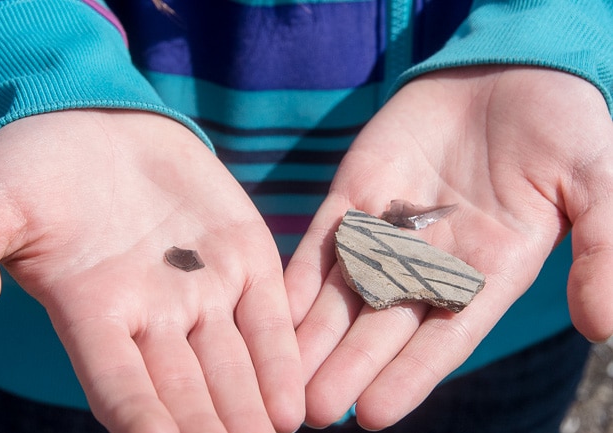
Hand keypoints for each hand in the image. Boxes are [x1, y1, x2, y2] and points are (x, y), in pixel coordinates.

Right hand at [0, 110, 303, 432]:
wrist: (103, 125)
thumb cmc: (39, 168)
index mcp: (94, 312)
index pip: (120, 387)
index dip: (143, 421)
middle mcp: (154, 314)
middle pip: (186, 391)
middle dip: (210, 429)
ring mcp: (204, 288)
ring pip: (232, 364)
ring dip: (250, 409)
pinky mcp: (244, 257)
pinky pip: (266, 316)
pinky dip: (280, 358)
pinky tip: (293, 406)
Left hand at [285, 66, 612, 428]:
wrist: (508, 69)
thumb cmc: (563, 123)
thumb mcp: (598, 182)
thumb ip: (602, 249)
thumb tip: (601, 326)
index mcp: (489, 269)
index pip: (444, 336)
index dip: (411, 376)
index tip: (375, 413)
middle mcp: (432, 260)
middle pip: (384, 325)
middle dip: (349, 366)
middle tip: (315, 411)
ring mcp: (388, 228)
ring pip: (345, 292)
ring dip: (314, 334)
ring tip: (285, 377)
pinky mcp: (356, 194)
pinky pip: (323, 242)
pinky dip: (299, 276)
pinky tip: (273, 309)